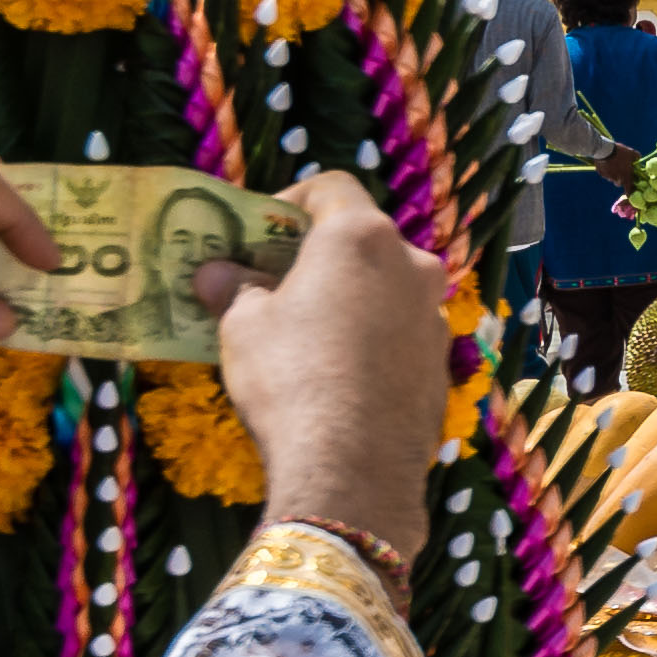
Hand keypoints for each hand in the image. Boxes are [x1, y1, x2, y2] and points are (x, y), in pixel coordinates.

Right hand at [201, 171, 450, 558]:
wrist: (353, 469)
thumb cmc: (291, 378)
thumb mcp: (243, 326)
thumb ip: (233, 288)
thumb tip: (214, 273)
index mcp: (362, 236)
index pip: (331, 187)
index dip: (291, 201)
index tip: (261, 233)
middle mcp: (412, 265)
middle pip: (362, 238)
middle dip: (318, 254)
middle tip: (274, 283)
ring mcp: (435, 316)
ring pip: (385, 287)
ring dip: (348, 297)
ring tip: (303, 333)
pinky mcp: (442, 364)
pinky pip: (399, 333)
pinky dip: (371, 337)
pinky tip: (338, 374)